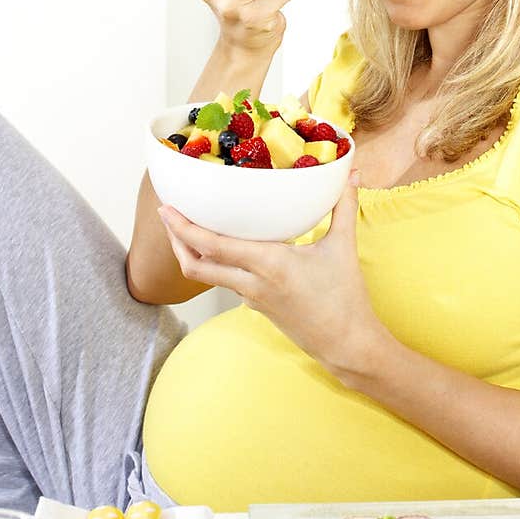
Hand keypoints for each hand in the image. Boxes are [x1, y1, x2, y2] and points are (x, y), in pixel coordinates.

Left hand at [157, 172, 384, 377]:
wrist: (345, 344)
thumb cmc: (345, 299)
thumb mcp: (343, 248)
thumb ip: (344, 208)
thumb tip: (352, 174)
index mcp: (268, 264)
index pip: (213, 246)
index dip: (184, 228)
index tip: (167, 209)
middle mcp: (252, 283)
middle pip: (195, 265)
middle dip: (176, 239)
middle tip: (167, 214)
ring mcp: (251, 298)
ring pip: (208, 275)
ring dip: (192, 253)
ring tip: (187, 228)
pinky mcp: (256, 306)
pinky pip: (227, 282)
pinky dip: (217, 264)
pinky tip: (225, 248)